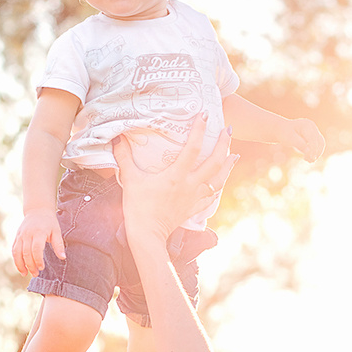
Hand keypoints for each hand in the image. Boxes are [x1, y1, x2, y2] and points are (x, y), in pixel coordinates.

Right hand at [12, 209, 63, 276]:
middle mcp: (27, 234)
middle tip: (35, 274)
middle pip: (26, 252)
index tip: (42, 268)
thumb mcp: (56, 231)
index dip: (38, 260)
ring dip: (20, 265)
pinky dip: (16, 260)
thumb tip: (63, 258)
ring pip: (17, 252)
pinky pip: (14, 250)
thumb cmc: (49, 222)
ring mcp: (20, 235)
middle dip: (30, 265)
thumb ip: (59, 245)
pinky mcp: (16, 237)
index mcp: (38, 232)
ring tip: (25, 274)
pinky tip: (21, 267)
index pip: (36, 249)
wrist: (37, 210)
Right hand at [114, 113, 235, 242]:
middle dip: (223, 144)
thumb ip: (124, 157)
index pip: (192, 148)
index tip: (204, 115)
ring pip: (218, 179)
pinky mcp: (194, 208)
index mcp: (176, 175)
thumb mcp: (130, 179)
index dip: (199, 130)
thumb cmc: (137, 207)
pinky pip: (212, 196)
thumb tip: (117, 138)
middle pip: (214, 162)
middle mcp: (190, 185)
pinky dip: (219, 186)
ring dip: (228, 166)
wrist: (147, 236)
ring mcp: (194, 198)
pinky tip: (221, 181)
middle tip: (227, 130)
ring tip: (234, 154)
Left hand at [288, 118, 324, 162]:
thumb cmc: (284, 133)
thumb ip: (299, 144)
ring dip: (316, 153)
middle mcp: (312, 127)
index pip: (313, 139)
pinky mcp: (314, 137)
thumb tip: (309, 151)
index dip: (313, 149)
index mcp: (307, 125)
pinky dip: (314, 152)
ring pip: (321, 144)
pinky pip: (318, 146)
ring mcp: (314, 131)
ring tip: (309, 160)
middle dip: (315, 152)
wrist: (281, 130)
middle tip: (309, 161)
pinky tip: (308, 158)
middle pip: (319, 141)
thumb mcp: (289, 139)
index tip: (310, 158)